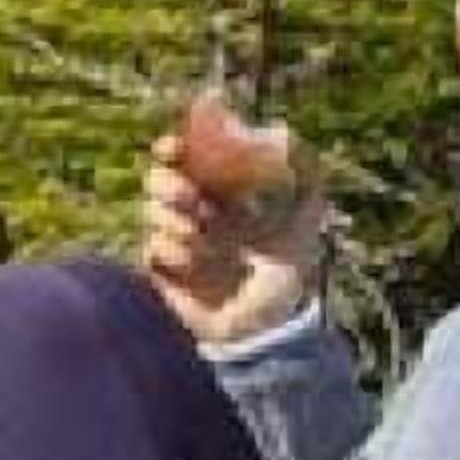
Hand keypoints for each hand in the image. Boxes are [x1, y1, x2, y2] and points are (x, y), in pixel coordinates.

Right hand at [142, 91, 331, 344]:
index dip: (173, 147)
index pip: (185, 158)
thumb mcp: (307, 213)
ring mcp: (175, 243)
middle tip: (194, 200)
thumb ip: (301, 166)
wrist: (269, 329)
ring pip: (151, 210)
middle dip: (169, 183)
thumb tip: (277, 130)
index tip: (174, 147)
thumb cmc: (289, 270)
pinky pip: (153, 248)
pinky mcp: (162, 273)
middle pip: (158, 179)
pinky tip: (195, 264)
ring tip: (202, 239)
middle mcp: (194, 213)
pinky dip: (173, 250)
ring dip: (175, 218)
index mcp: (222, 192)